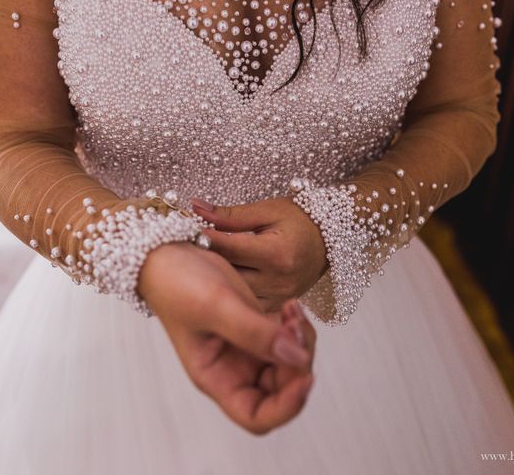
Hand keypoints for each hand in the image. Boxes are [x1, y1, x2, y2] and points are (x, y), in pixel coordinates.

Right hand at [140, 242, 315, 433]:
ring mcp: (246, 349)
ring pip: (290, 365)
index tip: (305, 376)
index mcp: (216, 377)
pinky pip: (288, 341)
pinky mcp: (256, 327)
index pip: (256, 416)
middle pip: (281, 392)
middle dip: (298, 365)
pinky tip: (291, 307)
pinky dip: (297, 328)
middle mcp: (233, 370)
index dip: (287, 406)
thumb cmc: (177, 283)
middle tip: (296, 326)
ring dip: (301, 342)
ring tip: (293, 310)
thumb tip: (297, 358)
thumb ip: (255, 333)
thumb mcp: (215, 305)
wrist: (168, 252)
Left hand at [190, 197, 327, 312]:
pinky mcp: (277, 306)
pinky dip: (231, 291)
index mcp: (277, 254)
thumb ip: (230, 215)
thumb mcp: (267, 211)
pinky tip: (217, 280)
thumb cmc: (300, 221)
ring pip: (234, 293)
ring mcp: (279, 297)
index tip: (183, 231)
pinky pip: (246, 304)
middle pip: (228, 274)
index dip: (203, 239)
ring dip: (215, 279)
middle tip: (183, 249)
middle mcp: (278, 280)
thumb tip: (195, 207)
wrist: (330, 241)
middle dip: (205, 261)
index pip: (229, 248)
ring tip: (197, 266)